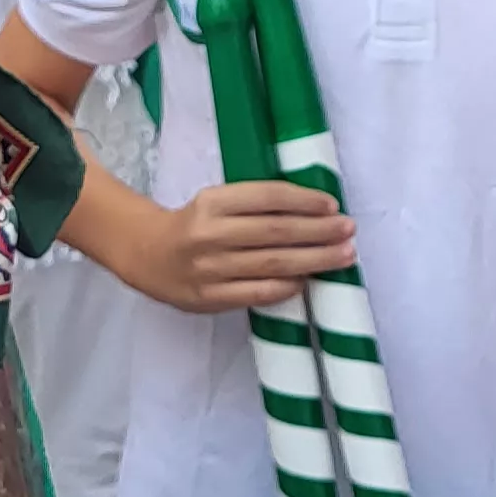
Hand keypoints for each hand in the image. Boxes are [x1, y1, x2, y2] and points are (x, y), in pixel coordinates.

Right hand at [137, 179, 356, 313]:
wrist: (146, 255)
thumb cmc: (194, 223)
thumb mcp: (216, 202)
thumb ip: (254, 205)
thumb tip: (313, 210)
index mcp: (212, 202)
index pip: (267, 198)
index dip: (304, 201)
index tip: (332, 205)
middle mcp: (210, 234)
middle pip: (276, 233)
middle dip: (319, 231)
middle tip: (349, 230)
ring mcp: (209, 269)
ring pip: (272, 264)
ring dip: (314, 260)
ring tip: (343, 255)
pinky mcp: (209, 298)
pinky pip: (258, 293)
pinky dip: (287, 286)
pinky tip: (308, 280)